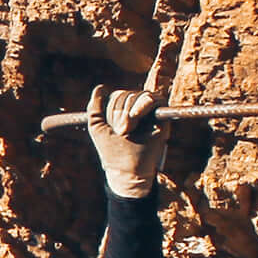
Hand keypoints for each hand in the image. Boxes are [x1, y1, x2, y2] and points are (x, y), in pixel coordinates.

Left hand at [87, 39, 178, 198]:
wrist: (126, 169)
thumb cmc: (111, 150)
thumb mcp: (96, 126)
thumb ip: (95, 107)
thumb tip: (100, 87)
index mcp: (124, 110)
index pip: (119, 95)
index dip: (112, 107)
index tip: (111, 127)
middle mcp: (139, 109)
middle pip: (129, 94)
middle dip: (120, 113)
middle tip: (121, 132)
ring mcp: (151, 113)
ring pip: (140, 95)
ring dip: (129, 112)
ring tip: (127, 130)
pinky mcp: (162, 118)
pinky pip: (155, 99)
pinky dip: (143, 105)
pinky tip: (135, 117)